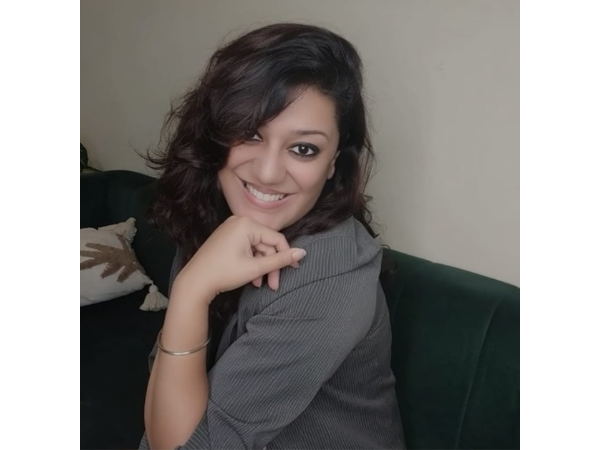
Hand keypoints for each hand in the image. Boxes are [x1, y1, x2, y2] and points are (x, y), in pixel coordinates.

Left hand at [173, 216, 305, 303]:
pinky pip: (247, 247)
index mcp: (246, 224)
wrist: (195, 282)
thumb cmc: (223, 273)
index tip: (294, 270)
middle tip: (274, 285)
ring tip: (261, 284)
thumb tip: (302, 253)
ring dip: (261, 266)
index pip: (276, 238)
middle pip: (266, 244)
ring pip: (257, 248)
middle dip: (271, 265)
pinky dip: (251, 262)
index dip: (287, 255)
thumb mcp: (255, 268)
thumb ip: (280, 260)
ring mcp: (231, 228)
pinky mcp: (227, 237)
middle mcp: (239, 221)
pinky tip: (251, 277)